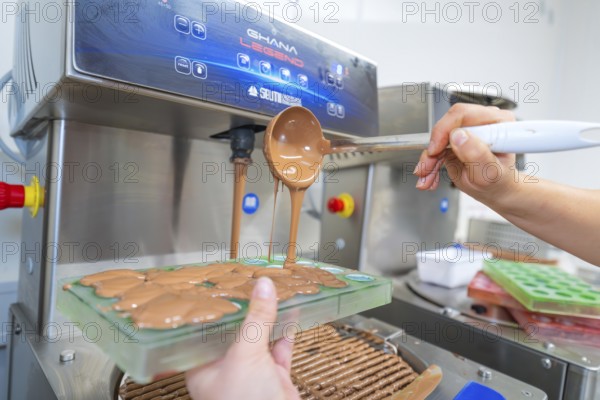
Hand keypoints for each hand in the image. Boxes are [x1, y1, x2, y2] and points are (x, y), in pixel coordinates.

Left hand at [186, 277, 299, 399]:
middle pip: (233, 332)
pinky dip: (285, 332)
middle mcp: (224, 370)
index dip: (212, 309)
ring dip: (266, 317)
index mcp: (203, 369)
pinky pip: (279, 349)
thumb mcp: (247, 355)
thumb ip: (256, 319)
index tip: (219, 285)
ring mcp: (250, 374)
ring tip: (270, 291)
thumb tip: (263, 287)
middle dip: (243, 309)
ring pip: (258, 339)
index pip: (202, 332)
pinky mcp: (273, 378)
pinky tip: (289, 313)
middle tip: (247, 281)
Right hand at [414, 103, 516, 204]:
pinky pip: (436, 148)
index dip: (445, 130)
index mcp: (496, 123)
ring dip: (428, 160)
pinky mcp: (455, 140)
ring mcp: (466, 131)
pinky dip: (429, 163)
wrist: (495, 190)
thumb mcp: (490, 172)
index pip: (464, 114)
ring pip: (437, 139)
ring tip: (427, 177)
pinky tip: (430, 177)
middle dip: (433, 149)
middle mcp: (481, 122)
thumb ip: (477, 153)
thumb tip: (459, 136)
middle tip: (427, 168)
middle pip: (447, 125)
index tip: (435, 150)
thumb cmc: (498, 181)